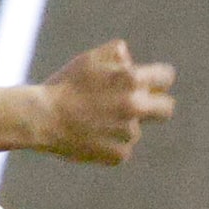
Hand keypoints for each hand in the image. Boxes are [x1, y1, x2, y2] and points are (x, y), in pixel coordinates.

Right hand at [39, 39, 174, 164]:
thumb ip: (117, 54)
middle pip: (166, 109)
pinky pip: (121, 148)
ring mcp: (129, 133)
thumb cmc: (64, 85)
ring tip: (92, 121)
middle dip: (157, 105)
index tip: (154, 83)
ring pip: (135, 129)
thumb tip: (133, 61)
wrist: (41, 117)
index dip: (158, 79)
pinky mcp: (120, 154)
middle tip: (140, 105)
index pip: (166, 77)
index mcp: (132, 80)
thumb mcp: (90, 59)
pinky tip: (89, 136)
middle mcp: (136, 106)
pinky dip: (109, 144)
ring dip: (121, 125)